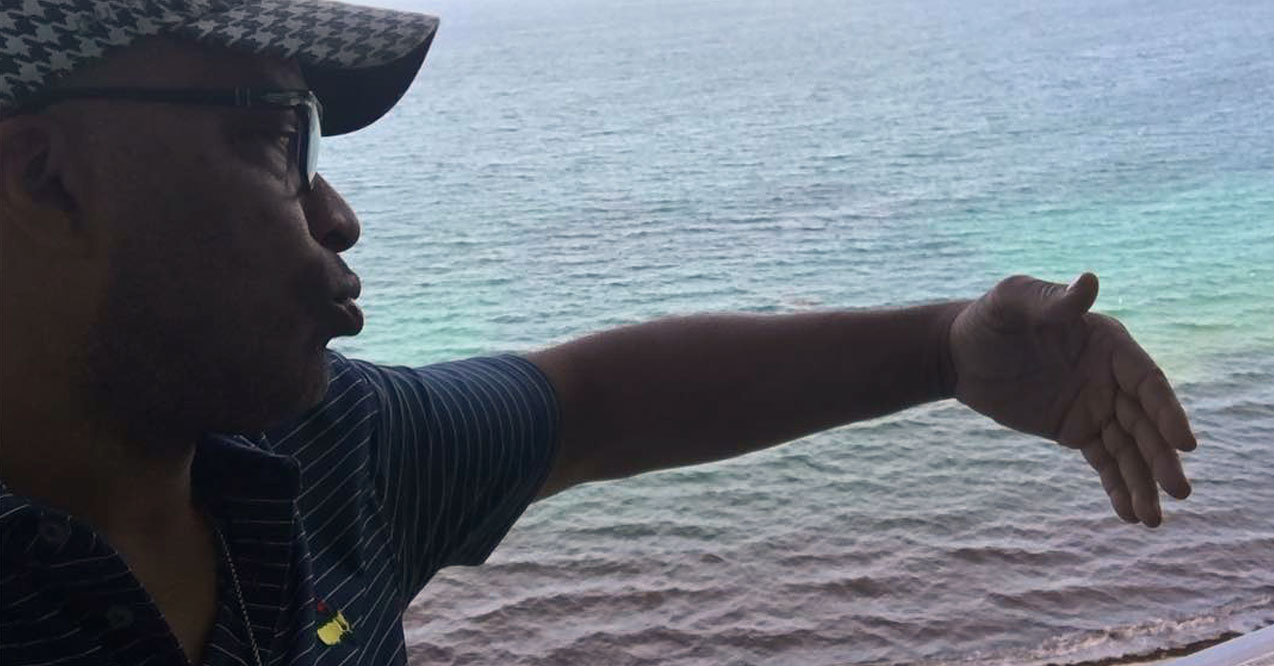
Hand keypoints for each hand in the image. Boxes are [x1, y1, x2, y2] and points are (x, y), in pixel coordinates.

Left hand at [948, 273, 1196, 526]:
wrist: (958, 353)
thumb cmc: (990, 318)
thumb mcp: (1014, 301)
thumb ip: (1052, 300)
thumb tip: (1089, 282)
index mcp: (1108, 344)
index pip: (1146, 381)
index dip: (1167, 412)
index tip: (1184, 445)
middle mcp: (1111, 377)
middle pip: (1145, 422)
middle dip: (1162, 458)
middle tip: (1180, 492)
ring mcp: (1097, 405)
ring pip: (1129, 448)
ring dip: (1144, 482)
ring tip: (1153, 520)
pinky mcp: (1076, 430)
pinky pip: (1104, 460)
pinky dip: (1118, 486)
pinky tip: (1130, 515)